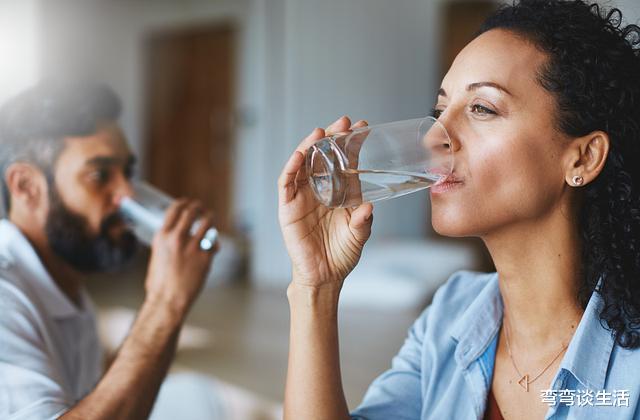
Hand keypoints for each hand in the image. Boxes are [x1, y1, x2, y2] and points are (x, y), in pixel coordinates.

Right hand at [144, 199, 217, 314]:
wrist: (167, 300)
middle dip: (199, 207)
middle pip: (192, 211)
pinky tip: (213, 247)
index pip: (174, 209)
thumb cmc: (160, 283)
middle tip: (202, 209)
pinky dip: (214, 244)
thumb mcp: (157, 256)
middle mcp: (177, 238)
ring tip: (211, 219)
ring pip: (207, 222)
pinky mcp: (205, 257)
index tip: (188, 203)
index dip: (184, 203)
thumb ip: (167, 243)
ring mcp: (192, 247)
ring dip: (210, 218)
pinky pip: (214, 243)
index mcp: (162, 236)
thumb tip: (175, 235)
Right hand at [278, 116, 373, 287]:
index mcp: (339, 192)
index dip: (352, 144)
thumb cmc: (341, 255)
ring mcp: (302, 197)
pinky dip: (291, 167)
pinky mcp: (288, 207)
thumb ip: (363, 221)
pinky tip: (299, 155)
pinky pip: (286, 183)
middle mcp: (320, 190)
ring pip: (303, 164)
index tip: (363, 127)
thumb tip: (368, 206)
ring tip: (320, 132)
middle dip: (332, 137)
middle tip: (344, 122)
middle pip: (323, 156)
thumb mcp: (358, 235)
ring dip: (310, 146)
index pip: (345, 162)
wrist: (324, 277)